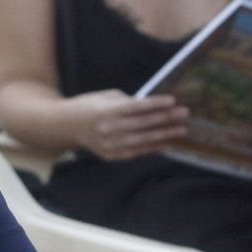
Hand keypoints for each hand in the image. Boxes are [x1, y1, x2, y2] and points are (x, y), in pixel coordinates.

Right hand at [69, 90, 189, 160]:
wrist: (66, 126)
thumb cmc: (89, 106)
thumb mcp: (105, 97)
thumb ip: (127, 101)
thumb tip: (152, 105)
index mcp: (106, 111)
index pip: (136, 107)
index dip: (155, 104)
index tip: (173, 100)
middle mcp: (109, 129)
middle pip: (143, 124)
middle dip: (166, 119)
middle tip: (185, 114)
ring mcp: (111, 145)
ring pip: (143, 140)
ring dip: (165, 135)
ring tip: (182, 130)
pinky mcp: (112, 155)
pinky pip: (137, 152)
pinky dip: (153, 147)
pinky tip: (167, 143)